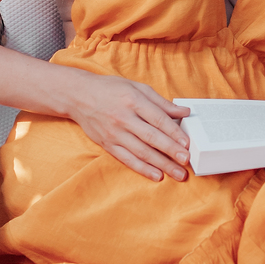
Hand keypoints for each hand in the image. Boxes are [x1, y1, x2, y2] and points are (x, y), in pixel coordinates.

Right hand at [64, 72, 189, 180]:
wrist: (78, 96)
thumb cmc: (110, 89)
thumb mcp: (137, 87)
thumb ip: (161, 102)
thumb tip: (184, 111)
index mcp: (133, 101)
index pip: (158, 119)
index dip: (173, 132)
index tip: (187, 143)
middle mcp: (124, 118)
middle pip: (151, 138)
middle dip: (170, 151)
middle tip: (186, 161)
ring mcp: (115, 133)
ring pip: (142, 152)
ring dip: (161, 164)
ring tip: (178, 174)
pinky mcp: (108, 144)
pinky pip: (127, 159)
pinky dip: (143, 169)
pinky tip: (157, 175)